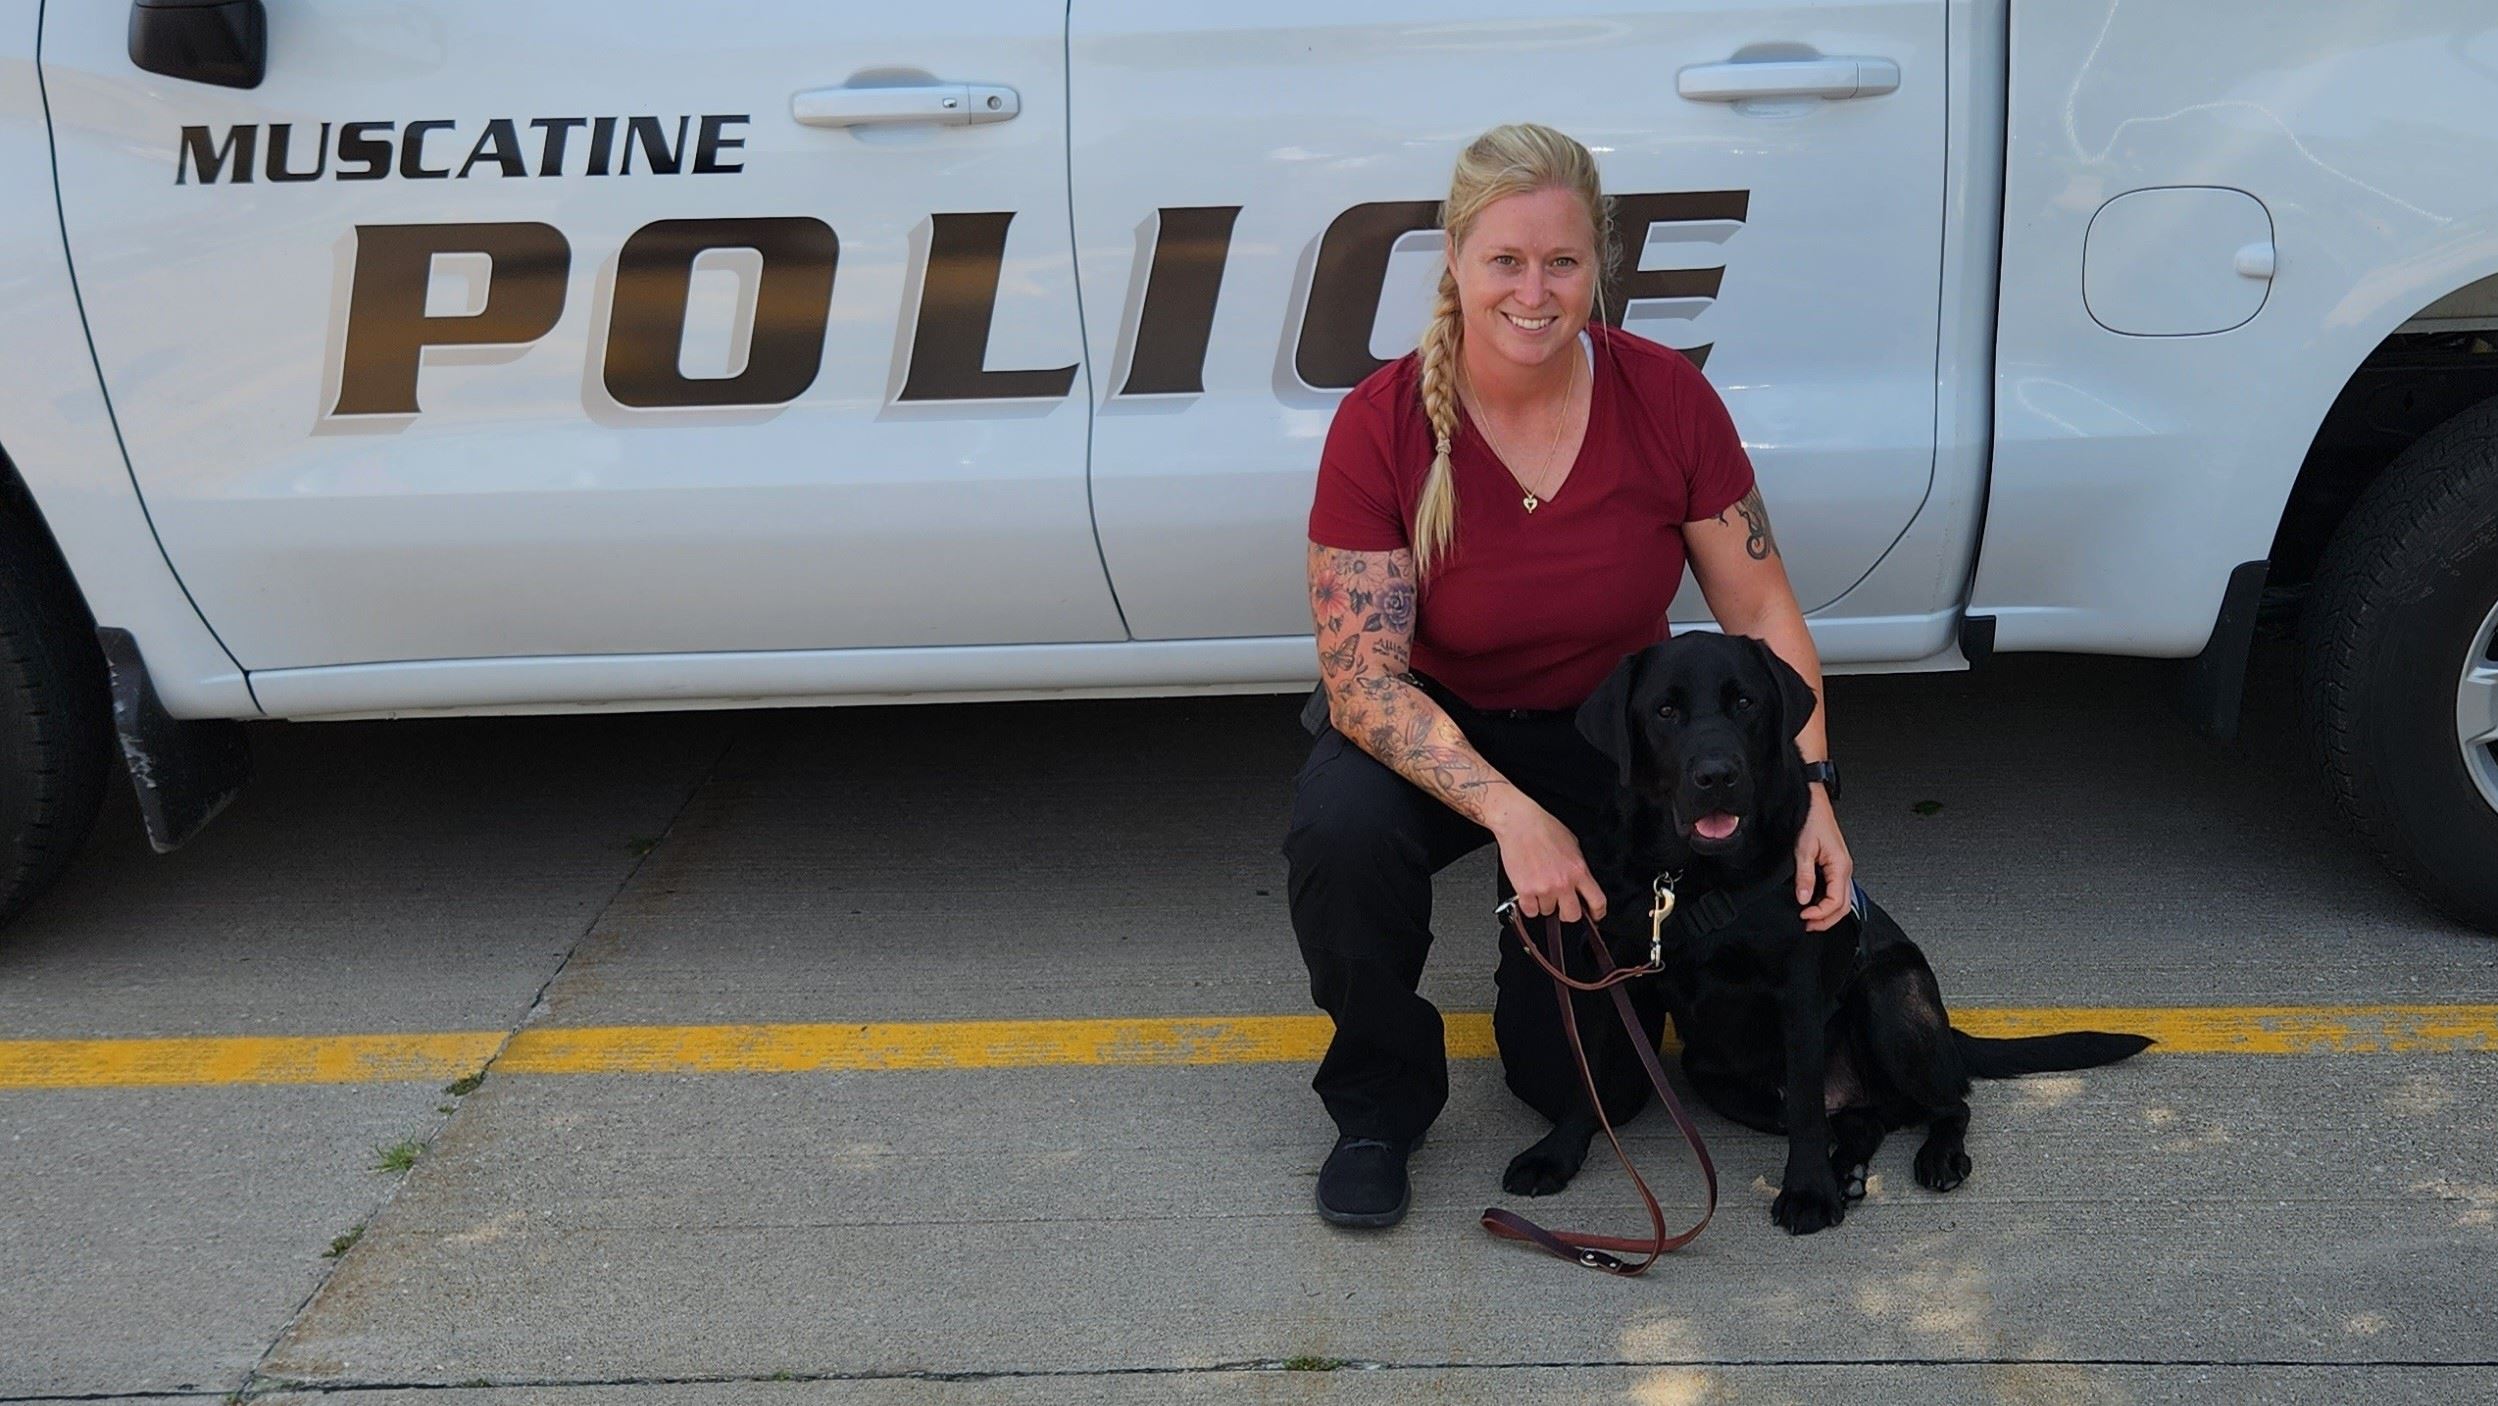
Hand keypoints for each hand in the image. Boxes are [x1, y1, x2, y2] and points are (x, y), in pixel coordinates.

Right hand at [1489, 794, 1607, 924]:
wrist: (1519, 823)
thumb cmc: (1544, 828)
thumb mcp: (1573, 845)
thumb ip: (1578, 868)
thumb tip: (1581, 883)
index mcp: (1579, 870)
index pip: (1597, 901)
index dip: (1597, 913)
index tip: (1594, 915)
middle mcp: (1563, 882)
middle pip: (1572, 916)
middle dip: (1567, 912)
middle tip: (1562, 904)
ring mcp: (1544, 888)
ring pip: (1547, 912)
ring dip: (1544, 904)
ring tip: (1540, 886)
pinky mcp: (1525, 890)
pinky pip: (1530, 911)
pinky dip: (1529, 904)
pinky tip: (1528, 892)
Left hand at [1795, 785, 1853, 931]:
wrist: (1815, 804)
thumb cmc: (1812, 820)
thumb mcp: (1803, 849)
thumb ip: (1805, 876)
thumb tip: (1804, 899)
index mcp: (1841, 866)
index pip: (1836, 901)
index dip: (1820, 913)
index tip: (1803, 916)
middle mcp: (1845, 870)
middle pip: (1843, 906)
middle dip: (1826, 920)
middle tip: (1807, 926)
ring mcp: (1842, 869)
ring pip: (1842, 900)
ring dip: (1827, 913)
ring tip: (1809, 920)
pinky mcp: (1836, 866)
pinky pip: (1836, 891)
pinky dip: (1826, 903)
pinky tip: (1813, 905)